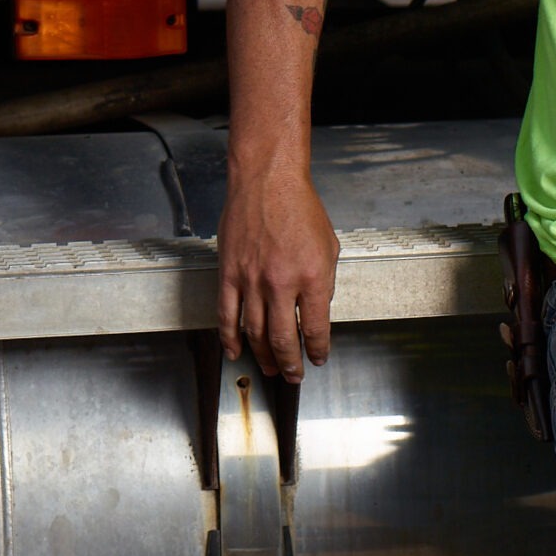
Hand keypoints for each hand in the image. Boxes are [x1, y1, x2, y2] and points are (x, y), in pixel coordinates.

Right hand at [216, 170, 338, 381]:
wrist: (267, 180)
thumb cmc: (300, 207)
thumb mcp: (329, 246)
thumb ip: (324, 281)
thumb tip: (316, 310)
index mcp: (312, 276)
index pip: (316, 328)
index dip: (318, 350)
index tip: (318, 358)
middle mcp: (281, 282)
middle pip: (284, 338)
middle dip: (290, 363)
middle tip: (293, 375)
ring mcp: (252, 279)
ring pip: (255, 332)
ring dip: (263, 356)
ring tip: (268, 368)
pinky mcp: (229, 273)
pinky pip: (227, 314)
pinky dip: (229, 337)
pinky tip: (235, 350)